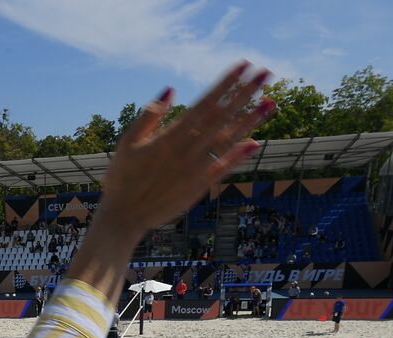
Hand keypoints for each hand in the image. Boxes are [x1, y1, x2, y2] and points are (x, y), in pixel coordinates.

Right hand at [95, 63, 272, 237]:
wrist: (124, 216)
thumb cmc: (122, 177)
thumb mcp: (128, 142)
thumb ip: (149, 115)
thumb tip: (171, 90)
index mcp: (169, 135)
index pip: (205, 103)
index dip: (225, 84)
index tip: (242, 66)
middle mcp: (186, 149)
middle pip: (222, 116)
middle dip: (245, 94)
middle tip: (265, 73)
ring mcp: (195, 169)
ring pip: (227, 139)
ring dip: (250, 120)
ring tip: (271, 103)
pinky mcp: (198, 188)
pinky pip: (222, 168)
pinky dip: (238, 156)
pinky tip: (254, 143)